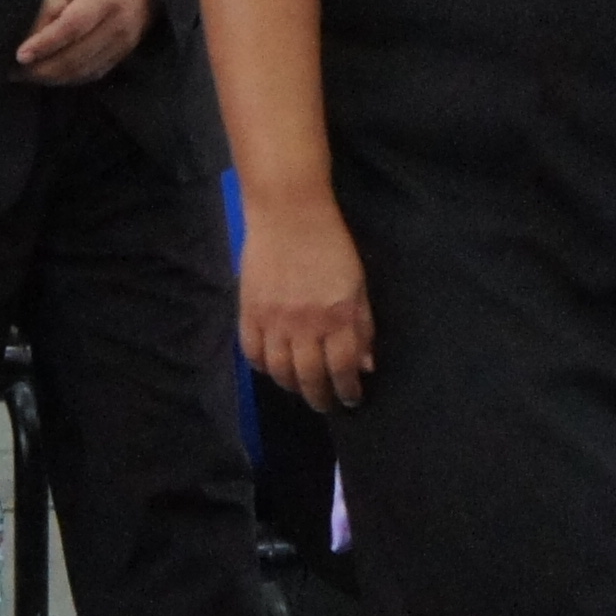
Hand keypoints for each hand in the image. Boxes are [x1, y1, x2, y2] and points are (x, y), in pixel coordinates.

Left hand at [14, 0, 152, 84]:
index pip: (73, 26)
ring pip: (85, 69)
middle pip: (77, 55)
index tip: (20, 53)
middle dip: (43, 68)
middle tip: (13, 72)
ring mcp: (124, 41)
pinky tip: (51, 77)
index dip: (46, 42)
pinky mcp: (126, 50)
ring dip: (55, 77)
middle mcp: (118, 23)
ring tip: (26, 77)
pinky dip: (72, 78)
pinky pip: (96, 71)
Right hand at [238, 192, 373, 412]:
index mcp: (337, 315)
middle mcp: (305, 324)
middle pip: (310, 376)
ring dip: (291, 387)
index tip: (351, 399)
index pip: (342, 368)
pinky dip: (262, 367)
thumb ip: (363, 325)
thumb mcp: (358, 283)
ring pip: (279, 370)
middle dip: (320, 397)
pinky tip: (272, 369)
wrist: (288, 212)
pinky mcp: (249, 310)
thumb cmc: (330, 244)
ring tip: (300, 389)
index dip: (347, 390)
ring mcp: (273, 319)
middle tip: (325, 404)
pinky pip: (252, 352)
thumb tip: (366, 365)